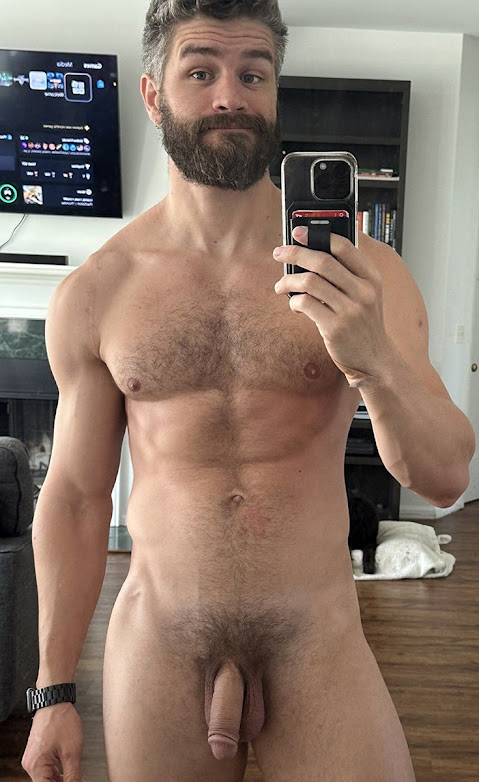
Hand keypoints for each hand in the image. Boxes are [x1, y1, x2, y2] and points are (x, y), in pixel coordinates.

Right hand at [21, 702, 84, 781]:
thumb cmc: (61, 720)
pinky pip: (46, 769)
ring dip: (60, 780)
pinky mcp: (37, 753)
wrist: (55, 701)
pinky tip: (68, 772)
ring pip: (47, 778)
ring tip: (75, 777)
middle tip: (76, 779)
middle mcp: (31, 764)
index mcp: (36, 766)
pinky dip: (57, 772)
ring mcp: (33, 758)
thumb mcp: (72, 752)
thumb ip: (73, 775)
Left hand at [273, 227, 394, 386]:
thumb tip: (312, 251)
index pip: (344, 247)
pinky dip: (294, 301)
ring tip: (281, 286)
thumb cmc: (363, 324)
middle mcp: (363, 291)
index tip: (298, 231)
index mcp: (371, 277)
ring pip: (310, 282)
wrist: (374, 358)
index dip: (318, 235)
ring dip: (288, 281)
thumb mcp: (366, 294)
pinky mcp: (335, 328)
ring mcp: (350, 310)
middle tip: (279, 253)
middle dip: (295, 253)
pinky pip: (306, 304)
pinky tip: (294, 305)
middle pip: (322, 261)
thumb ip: (347, 274)